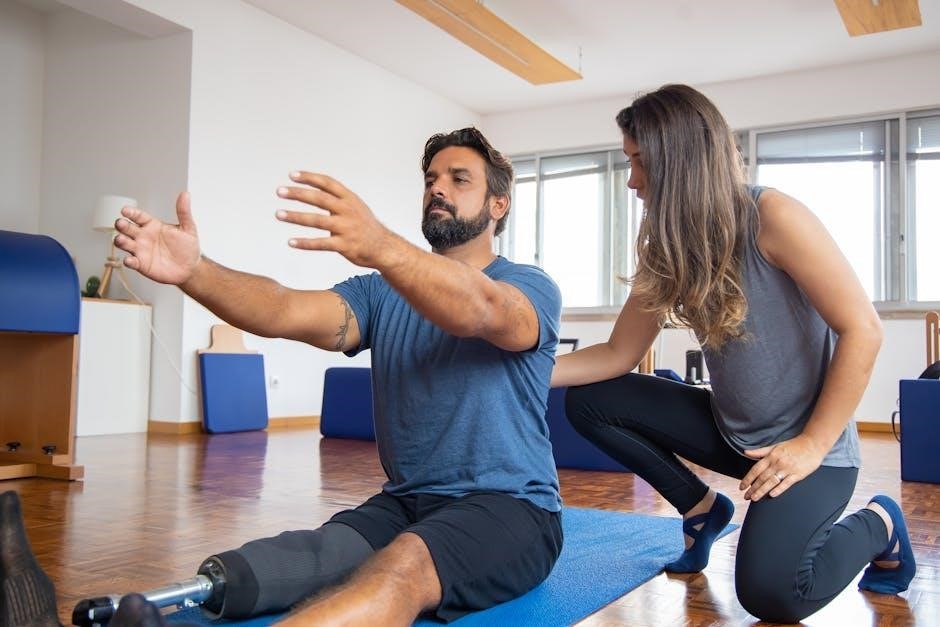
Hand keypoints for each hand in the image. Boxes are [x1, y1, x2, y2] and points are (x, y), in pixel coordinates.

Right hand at [114, 192, 201, 285]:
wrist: (191, 268)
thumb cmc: (187, 247)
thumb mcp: (188, 229)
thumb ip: (184, 212)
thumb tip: (185, 195)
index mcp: (152, 225)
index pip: (138, 216)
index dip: (131, 213)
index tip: (125, 210)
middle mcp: (143, 236)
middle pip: (127, 228)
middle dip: (122, 225)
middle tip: (121, 223)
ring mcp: (141, 250)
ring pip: (124, 243)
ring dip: (120, 241)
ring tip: (121, 240)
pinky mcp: (141, 264)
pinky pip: (132, 262)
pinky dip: (129, 261)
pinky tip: (130, 260)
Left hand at [276, 171, 396, 268]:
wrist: (384, 247)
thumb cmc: (365, 226)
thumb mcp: (355, 206)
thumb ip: (337, 198)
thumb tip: (315, 187)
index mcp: (349, 199)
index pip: (327, 183)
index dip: (309, 177)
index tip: (292, 175)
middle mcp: (347, 211)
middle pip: (319, 199)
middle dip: (298, 194)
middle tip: (279, 191)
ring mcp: (346, 228)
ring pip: (316, 220)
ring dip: (295, 217)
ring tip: (278, 214)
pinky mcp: (344, 246)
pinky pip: (321, 244)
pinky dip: (304, 243)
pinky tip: (291, 242)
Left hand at [739, 434, 825, 500]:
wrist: (812, 444)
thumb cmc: (793, 446)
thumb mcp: (774, 446)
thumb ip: (760, 452)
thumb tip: (746, 452)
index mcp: (771, 456)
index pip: (756, 469)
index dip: (748, 479)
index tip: (742, 486)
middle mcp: (777, 463)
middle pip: (762, 478)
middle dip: (752, 488)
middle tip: (746, 496)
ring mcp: (787, 469)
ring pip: (772, 481)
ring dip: (762, 491)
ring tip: (754, 498)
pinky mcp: (798, 474)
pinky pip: (786, 483)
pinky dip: (779, 489)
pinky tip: (772, 495)